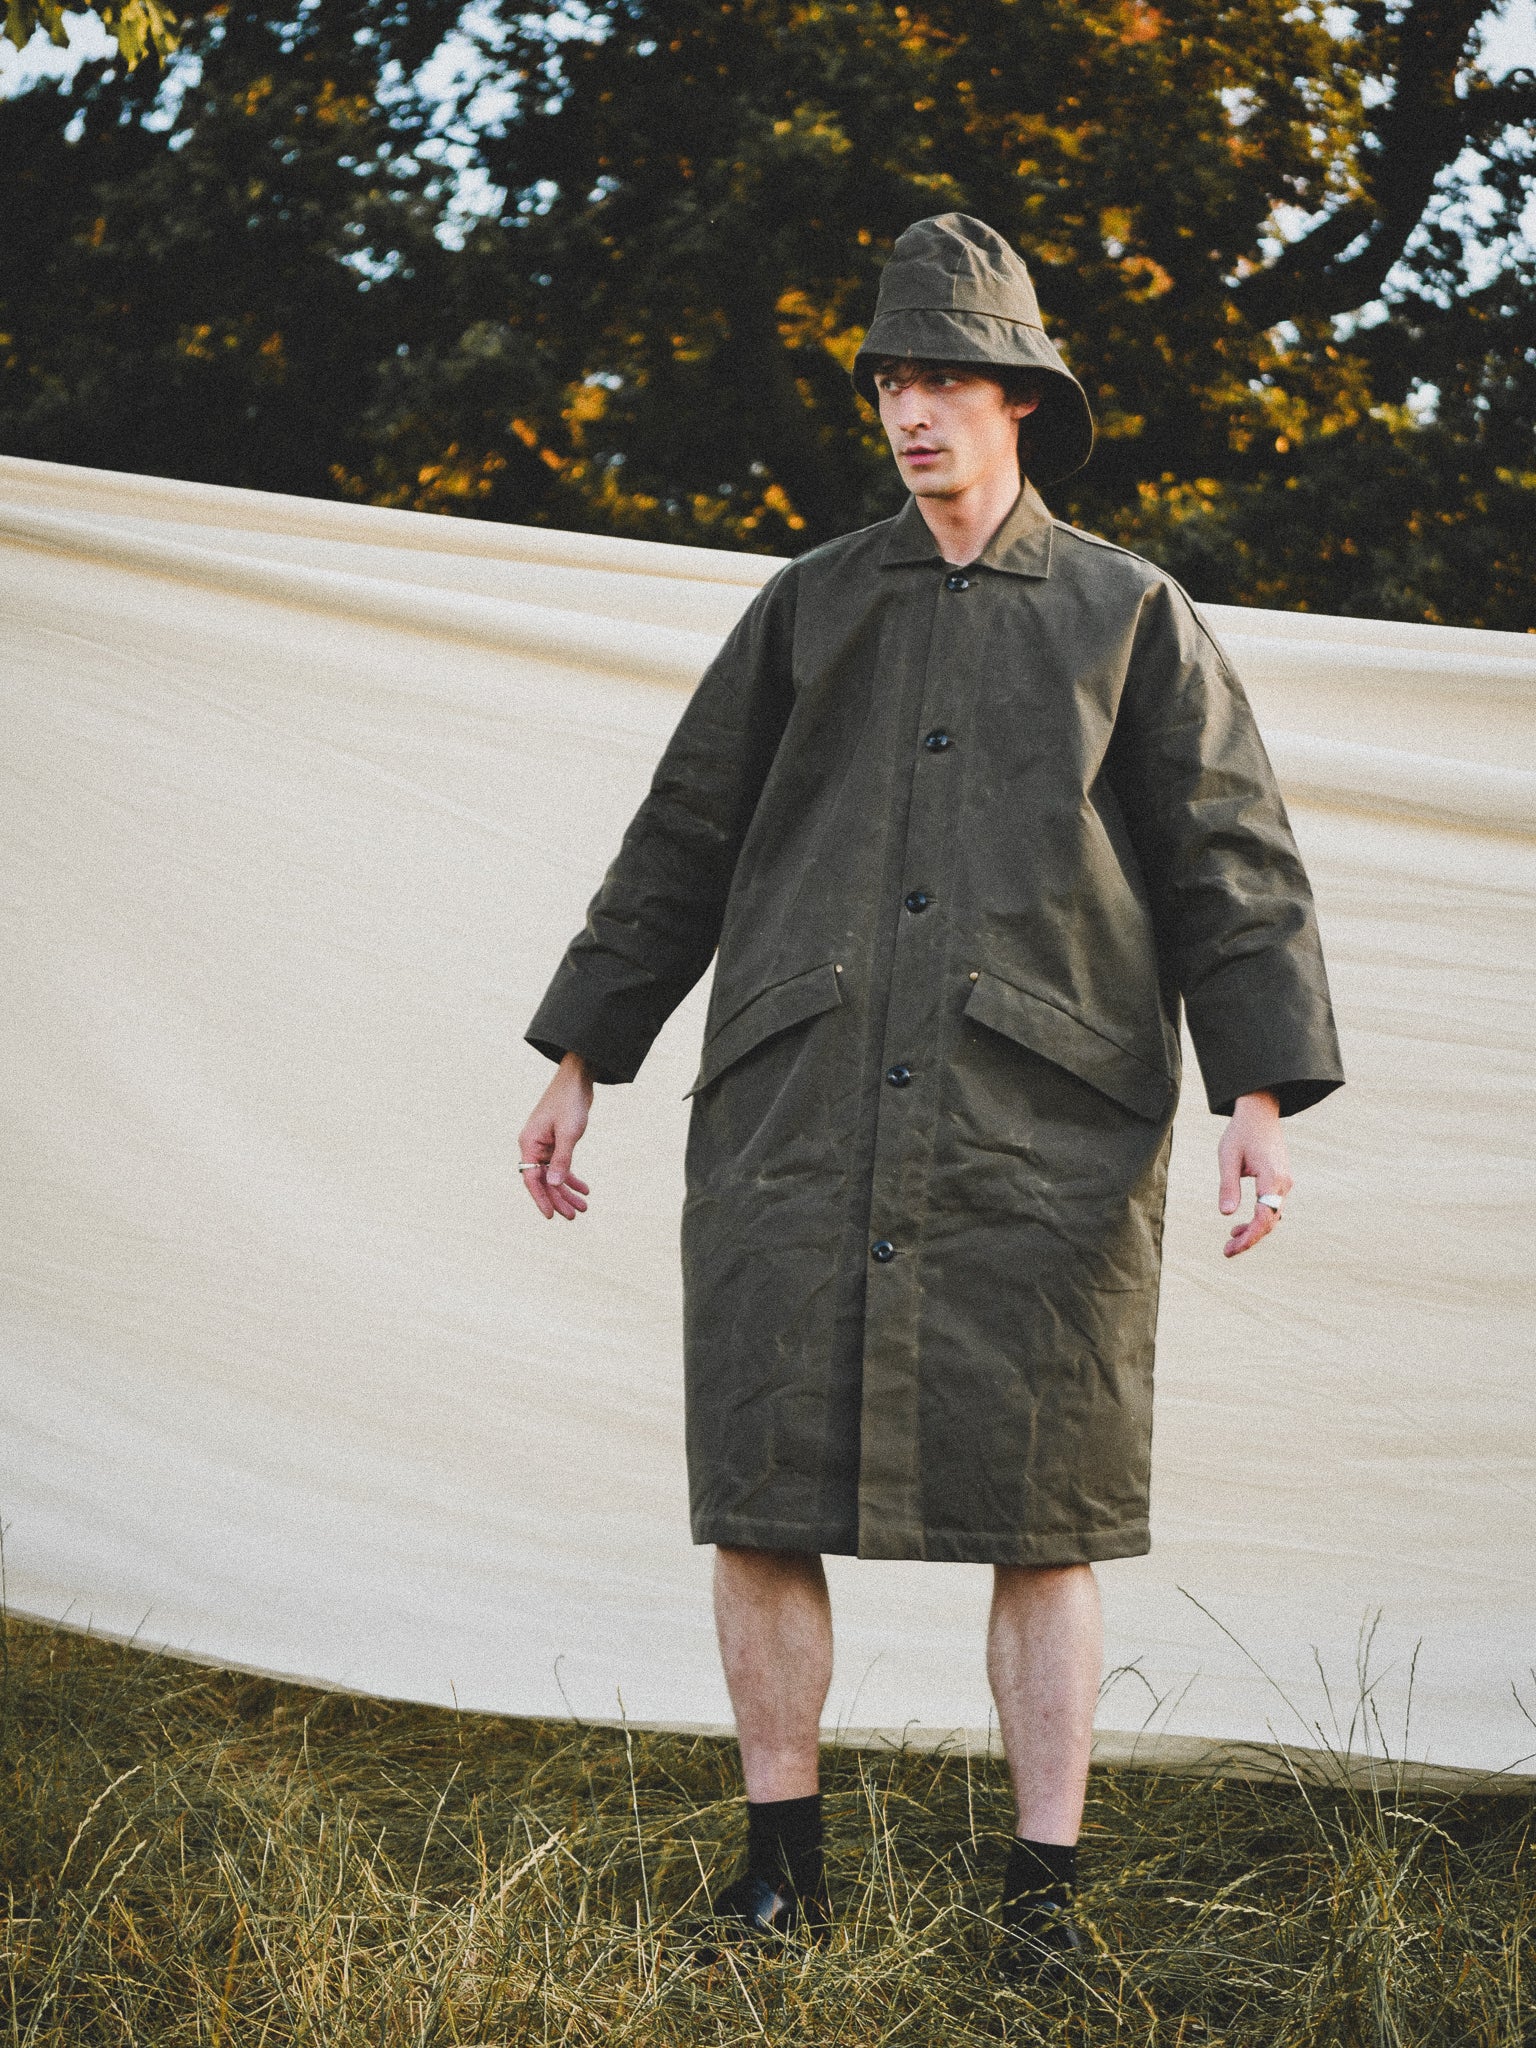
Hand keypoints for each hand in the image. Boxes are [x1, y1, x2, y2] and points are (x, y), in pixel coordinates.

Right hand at [517, 1052, 593, 1220]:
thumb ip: (562, 1159)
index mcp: (529, 1144)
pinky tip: (584, 1188)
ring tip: (583, 1207)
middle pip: (544, 1181)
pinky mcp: (555, 1143)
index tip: (551, 1216)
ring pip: (553, 1175)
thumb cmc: (569, 1103)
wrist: (576, 1080)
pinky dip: (572, 1177)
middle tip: (575, 1215)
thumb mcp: (568, 1133)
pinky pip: (561, 1166)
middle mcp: (533, 1147)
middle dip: (559, 1198)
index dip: (541, 1199)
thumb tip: (553, 1184)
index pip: (532, 1179)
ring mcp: (544, 1145)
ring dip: (567, 1191)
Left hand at [1218, 1090, 1292, 1257]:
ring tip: (1231, 1237)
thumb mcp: (1228, 1157)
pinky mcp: (1281, 1181)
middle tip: (1227, 1251)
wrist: (1260, 1113)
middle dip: (1249, 1238)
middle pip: (1269, 1221)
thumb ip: (1228, 1186)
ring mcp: (1285, 1182)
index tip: (1231, 1249)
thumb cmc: (1241, 1132)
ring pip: (1272, 1216)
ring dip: (1254, 1229)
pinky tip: (1243, 1224)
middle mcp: (1283, 1183)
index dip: (1249, 1238)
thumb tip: (1226, 1214)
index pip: (1264, 1218)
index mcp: (1272, 1178)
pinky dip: (1260, 1218)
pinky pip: (1273, 1206)